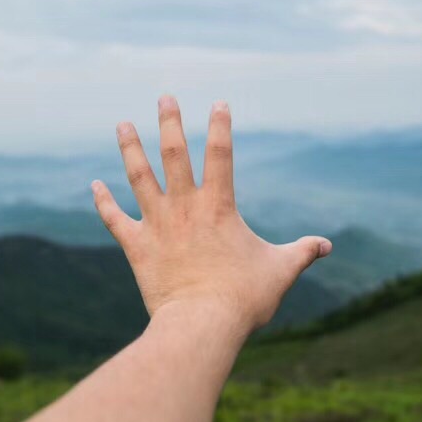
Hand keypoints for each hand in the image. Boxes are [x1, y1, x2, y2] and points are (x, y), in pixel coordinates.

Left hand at [91, 95, 331, 336]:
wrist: (202, 324)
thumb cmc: (244, 298)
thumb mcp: (281, 270)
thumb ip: (302, 252)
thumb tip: (327, 245)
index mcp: (219, 206)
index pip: (221, 154)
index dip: (221, 126)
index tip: (218, 102)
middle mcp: (185, 207)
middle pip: (174, 154)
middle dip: (169, 123)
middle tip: (164, 98)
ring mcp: (157, 225)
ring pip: (139, 177)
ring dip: (130, 149)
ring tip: (122, 124)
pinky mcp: (137, 248)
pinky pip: (115, 219)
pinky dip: (103, 202)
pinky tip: (94, 185)